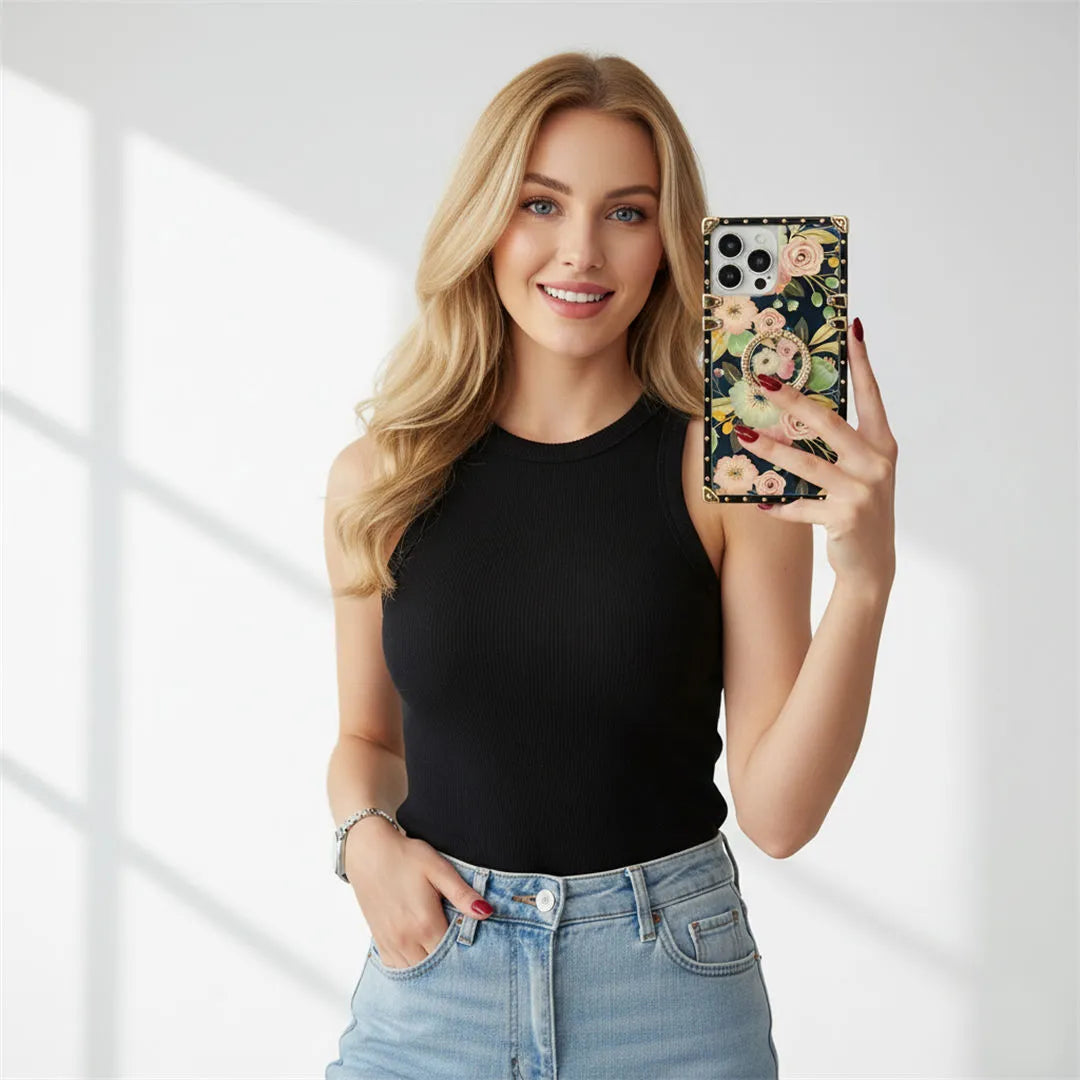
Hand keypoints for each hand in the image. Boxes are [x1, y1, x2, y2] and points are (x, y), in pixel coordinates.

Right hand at [346, 824, 493, 969]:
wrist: (367, 851)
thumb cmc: (405, 856)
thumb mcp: (438, 868)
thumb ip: (462, 894)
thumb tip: (486, 912)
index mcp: (425, 923)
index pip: (452, 954)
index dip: (466, 951)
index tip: (474, 945)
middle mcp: (406, 939)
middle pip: (435, 968)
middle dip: (450, 963)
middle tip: (461, 950)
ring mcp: (390, 942)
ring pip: (415, 972)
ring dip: (430, 967)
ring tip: (442, 951)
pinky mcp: (379, 940)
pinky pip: (396, 968)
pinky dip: (410, 966)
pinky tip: (420, 953)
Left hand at [735, 317, 896, 591]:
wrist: (872, 564)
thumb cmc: (859, 509)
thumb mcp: (859, 473)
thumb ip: (839, 446)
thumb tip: (797, 413)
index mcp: (882, 445)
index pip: (872, 396)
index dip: (862, 363)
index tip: (853, 329)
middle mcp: (876, 464)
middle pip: (830, 424)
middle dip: (795, 401)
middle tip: (766, 383)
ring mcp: (862, 492)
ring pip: (808, 464)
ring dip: (772, 450)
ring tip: (744, 436)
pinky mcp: (844, 519)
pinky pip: (801, 506)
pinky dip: (778, 503)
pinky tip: (757, 500)